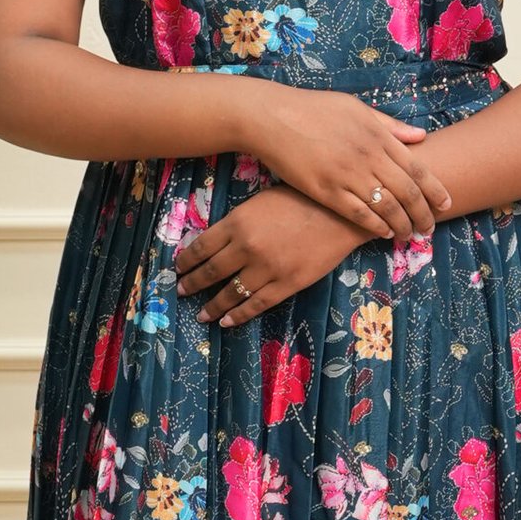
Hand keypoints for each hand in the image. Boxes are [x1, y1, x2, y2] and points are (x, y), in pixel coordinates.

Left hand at [174, 183, 370, 326]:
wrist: (342, 214)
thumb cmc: (303, 199)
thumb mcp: (261, 201)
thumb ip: (238, 221)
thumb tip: (217, 240)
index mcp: (237, 223)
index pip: (201, 246)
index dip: (186, 261)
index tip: (178, 268)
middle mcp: (246, 248)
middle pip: (210, 272)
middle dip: (192, 284)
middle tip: (182, 291)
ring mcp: (266, 269)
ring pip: (230, 293)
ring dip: (211, 306)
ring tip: (201, 314)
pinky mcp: (286, 284)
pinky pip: (255, 305)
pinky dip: (238, 315)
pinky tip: (226, 321)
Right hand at [235, 80, 450, 240]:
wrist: (272, 117)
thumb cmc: (314, 109)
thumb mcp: (356, 108)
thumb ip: (389, 125)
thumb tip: (421, 136)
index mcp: (378, 135)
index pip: (417, 168)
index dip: (435, 190)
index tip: (446, 204)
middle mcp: (368, 156)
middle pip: (408, 193)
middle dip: (424, 214)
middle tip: (430, 228)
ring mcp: (348, 175)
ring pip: (387, 207)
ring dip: (402, 225)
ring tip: (409, 235)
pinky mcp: (327, 191)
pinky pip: (359, 214)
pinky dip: (375, 225)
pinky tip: (383, 233)